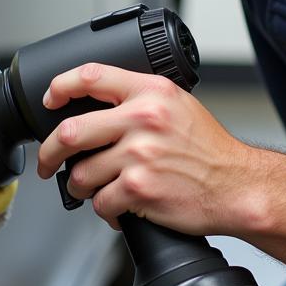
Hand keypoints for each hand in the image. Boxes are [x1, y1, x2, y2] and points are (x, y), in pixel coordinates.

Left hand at [36, 63, 258, 233]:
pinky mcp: (139, 189)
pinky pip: (100, 202)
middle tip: (47, 161)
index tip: (50, 98)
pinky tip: (117, 206)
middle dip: (49, 152)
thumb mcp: (177, 105)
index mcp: (150, 92)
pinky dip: (104, 209)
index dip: (60, 86)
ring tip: (93, 188)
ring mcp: (139, 155)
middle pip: (70, 131)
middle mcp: (142, 119)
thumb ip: (138, 99)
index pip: (91, 76)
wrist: (237, 186)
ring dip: (80, 186)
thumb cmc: (209, 149)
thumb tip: (94, 107)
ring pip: (81, 173)